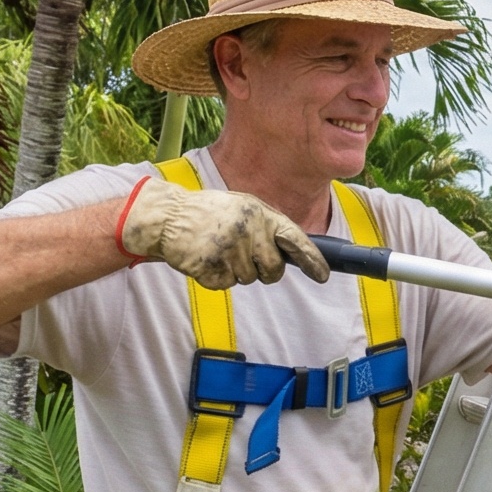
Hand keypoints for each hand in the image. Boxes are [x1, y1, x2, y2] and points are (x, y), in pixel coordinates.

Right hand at [117, 179, 328, 288]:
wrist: (168, 217)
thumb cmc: (207, 213)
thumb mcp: (241, 207)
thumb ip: (265, 225)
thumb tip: (292, 250)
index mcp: (259, 213)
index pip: (294, 238)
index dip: (311, 259)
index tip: (323, 275)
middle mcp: (248, 231)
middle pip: (273, 270)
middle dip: (264, 271)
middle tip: (244, 257)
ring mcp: (230, 251)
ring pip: (248, 279)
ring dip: (235, 271)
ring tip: (218, 249)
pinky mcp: (211, 268)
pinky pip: (225, 285)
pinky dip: (216, 277)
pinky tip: (205, 258)